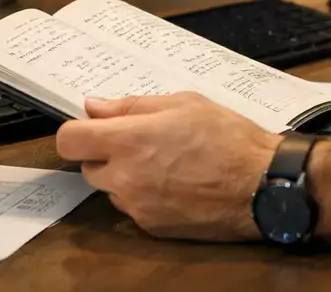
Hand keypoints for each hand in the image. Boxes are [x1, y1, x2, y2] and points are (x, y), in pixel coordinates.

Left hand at [54, 92, 278, 240]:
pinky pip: (133, 207)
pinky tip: (174, 183)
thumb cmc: (228, 137)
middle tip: (139, 141)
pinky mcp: (152, 227)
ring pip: (111, 188)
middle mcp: (126, 177)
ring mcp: (137, 207)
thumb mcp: (184, 103)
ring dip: (124, 175)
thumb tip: (95, 107)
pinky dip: (144, 195)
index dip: (78, 131)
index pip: (70, 140)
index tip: (93, 127)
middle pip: (88, 167)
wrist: (261, 185)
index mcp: (130, 141)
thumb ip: (132, 106)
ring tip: (163, 162)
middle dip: (105, 153)